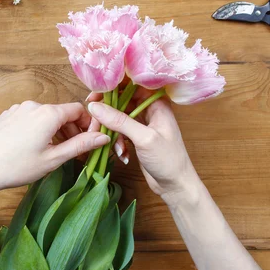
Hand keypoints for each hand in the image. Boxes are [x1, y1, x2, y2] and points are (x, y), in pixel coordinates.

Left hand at [0, 101, 110, 200]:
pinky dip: (39, 129)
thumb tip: (104, 137)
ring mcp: (18, 109)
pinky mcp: (7, 115)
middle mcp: (34, 105)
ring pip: (46, 116)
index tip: (89, 141)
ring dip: (55, 131)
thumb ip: (80, 145)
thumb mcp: (53, 159)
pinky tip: (34, 148)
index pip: (78, 110)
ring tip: (54, 153)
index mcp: (48, 113)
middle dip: (71, 130)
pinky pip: (30, 118)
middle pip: (62, 113)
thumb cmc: (17, 167)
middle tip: (74, 152)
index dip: (87, 125)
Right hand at [87, 89, 199, 204]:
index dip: (113, 86)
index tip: (95, 95)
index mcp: (156, 102)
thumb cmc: (168, 160)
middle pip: (121, 99)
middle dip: (107, 111)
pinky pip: (120, 131)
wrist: (176, 185)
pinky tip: (122, 153)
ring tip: (111, 143)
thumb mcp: (144, 138)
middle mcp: (149, 109)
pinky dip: (117, 140)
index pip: (131, 84)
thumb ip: (119, 121)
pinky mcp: (137, 136)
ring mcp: (143, 123)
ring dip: (111, 130)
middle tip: (93, 119)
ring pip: (118, 116)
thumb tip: (94, 107)